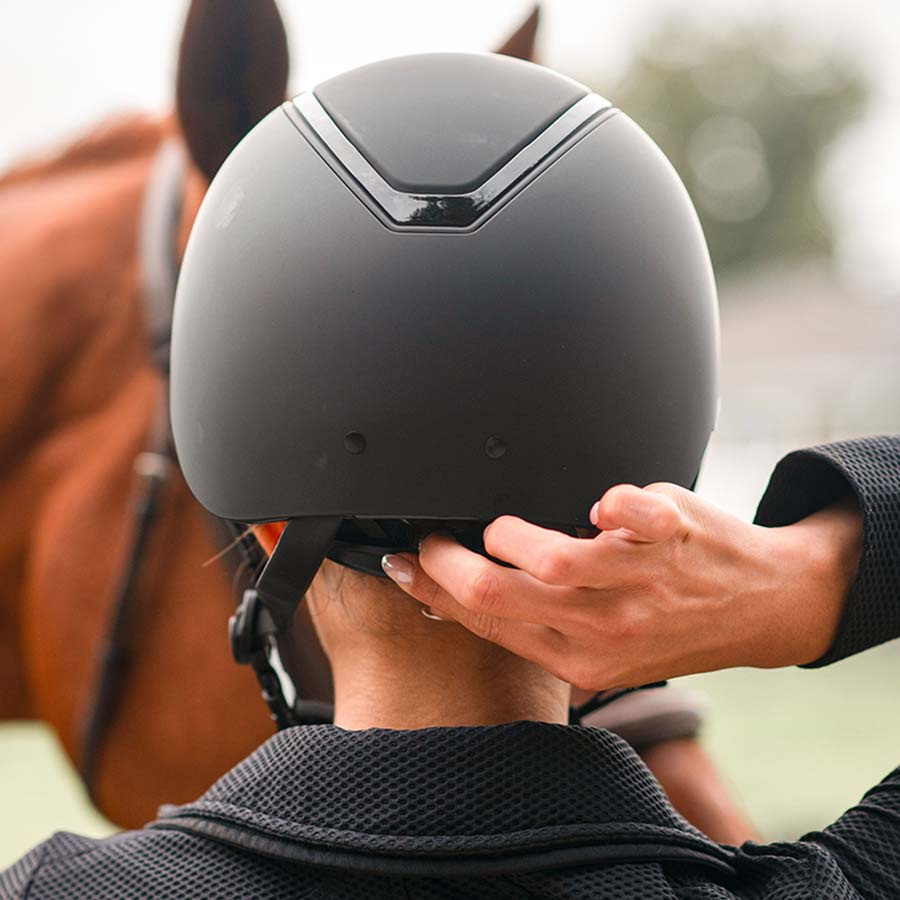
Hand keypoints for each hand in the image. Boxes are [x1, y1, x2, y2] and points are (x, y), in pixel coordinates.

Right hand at [381, 484, 861, 690]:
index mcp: (582, 659)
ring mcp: (640, 582)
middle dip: (448, 560)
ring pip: (548, 556)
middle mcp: (607, 627)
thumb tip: (465, 599)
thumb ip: (543, 629)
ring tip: (505, 525)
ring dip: (511, 532)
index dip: (435, 591)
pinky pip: (624, 512)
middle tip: (436, 538)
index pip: (488, 625)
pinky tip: (599, 506)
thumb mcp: (605, 651)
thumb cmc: (675, 623)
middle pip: (498, 594)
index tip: (408, 563)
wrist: (763, 608)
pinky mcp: (671, 536)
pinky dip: (609, 503)